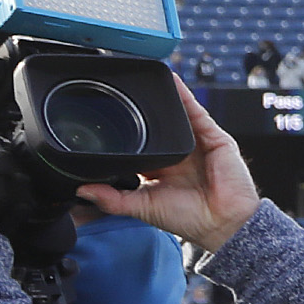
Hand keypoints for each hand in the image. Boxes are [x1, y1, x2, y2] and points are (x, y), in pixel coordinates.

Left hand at [76, 77, 257, 254]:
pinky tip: (173, 82)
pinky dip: (185, 96)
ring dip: (164, 99)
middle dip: (144, 112)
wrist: (222, 222)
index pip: (142, 146)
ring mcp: (197, 145)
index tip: (108, 120)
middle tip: (122, 94)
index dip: (128, 133)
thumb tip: (82, 190)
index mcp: (162, 170)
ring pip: (177, 116)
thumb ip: (112, 199)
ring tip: (146, 80)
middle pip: (159, 128)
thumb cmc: (189, 219)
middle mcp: (180, 155)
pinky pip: (197, 113)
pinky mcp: (214, 138)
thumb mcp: (142, 207)